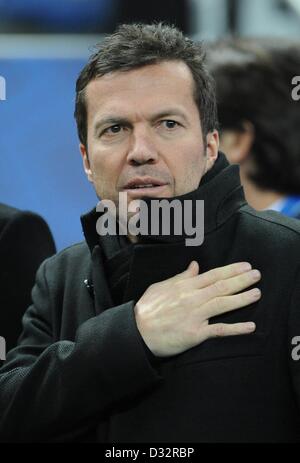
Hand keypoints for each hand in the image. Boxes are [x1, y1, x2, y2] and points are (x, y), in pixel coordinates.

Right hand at [134, 261, 260, 356]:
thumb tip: (195, 266)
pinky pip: (218, 330)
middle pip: (221, 287)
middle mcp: (192, 298)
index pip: (212, 275)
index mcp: (184, 286)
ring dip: (242, 298)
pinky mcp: (195, 334)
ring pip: (223, 304)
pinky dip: (235, 328)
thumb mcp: (161, 286)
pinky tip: (250, 326)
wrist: (136, 332)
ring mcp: (195, 316)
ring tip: (257, 293)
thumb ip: (181, 277)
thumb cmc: (147, 309)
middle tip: (257, 274)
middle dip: (241, 280)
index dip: (231, 270)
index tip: (245, 266)